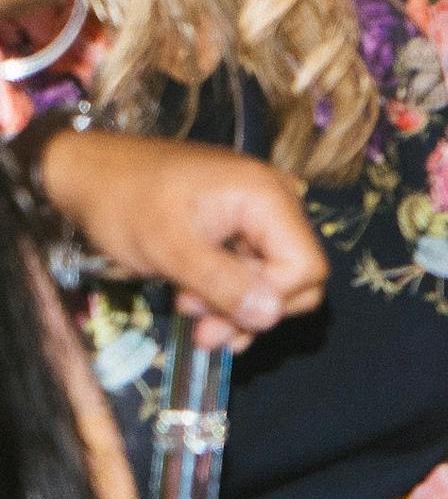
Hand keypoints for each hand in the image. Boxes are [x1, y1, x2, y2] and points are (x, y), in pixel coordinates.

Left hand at [36, 131, 325, 350]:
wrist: (91, 175)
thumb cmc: (125, 202)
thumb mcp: (169, 247)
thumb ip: (222, 282)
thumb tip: (270, 317)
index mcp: (268, 198)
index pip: (305, 267)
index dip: (268, 300)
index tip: (213, 312)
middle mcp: (275, 207)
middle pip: (297, 279)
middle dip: (252, 311)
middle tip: (199, 322)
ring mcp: (259, 221)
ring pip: (274, 284)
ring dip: (235, 310)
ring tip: (186, 308)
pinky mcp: (240, 235)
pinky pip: (252, 276)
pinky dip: (227, 298)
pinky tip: (192, 301)